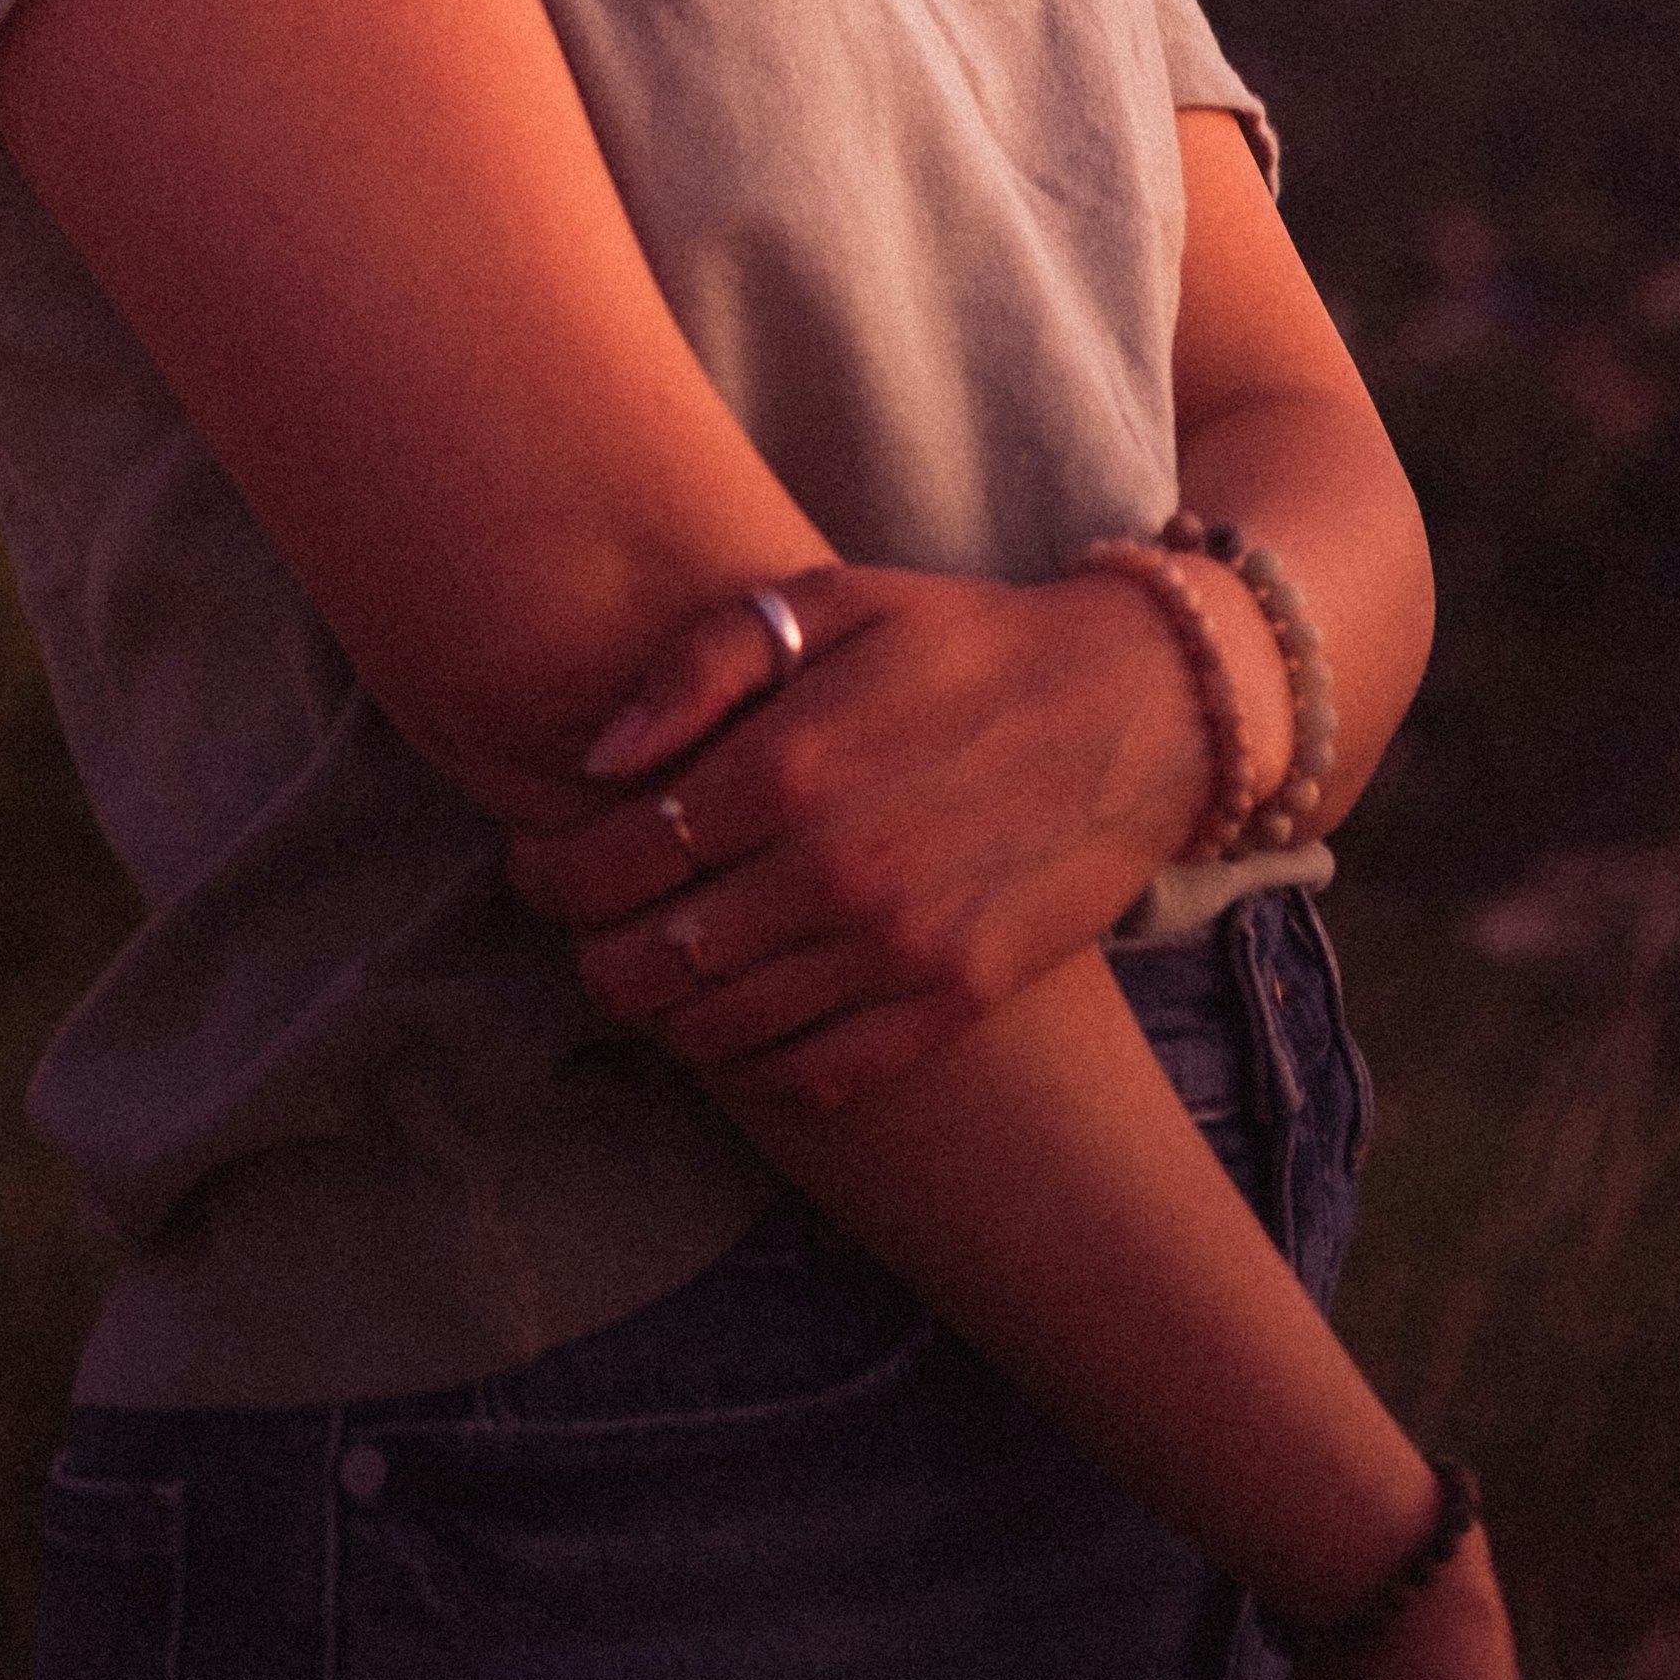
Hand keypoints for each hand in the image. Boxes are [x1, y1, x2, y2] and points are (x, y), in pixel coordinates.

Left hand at [505, 562, 1216, 1106]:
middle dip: (594, 955)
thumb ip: (703, 664)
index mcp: (785, 765)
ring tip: (663, 972)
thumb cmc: (965, 641)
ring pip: (714, 1033)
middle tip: (593, 929)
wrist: (1139, 706)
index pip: (610, 862)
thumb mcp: (832, 601)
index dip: (550, 876)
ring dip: (664, 1015)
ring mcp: (894, 949)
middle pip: (645, 967)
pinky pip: (813, 1077)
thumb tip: (600, 757)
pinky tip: (742, 1024)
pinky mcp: (951, 1002)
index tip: (541, 866)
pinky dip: (755, 1068)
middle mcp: (830, 871)